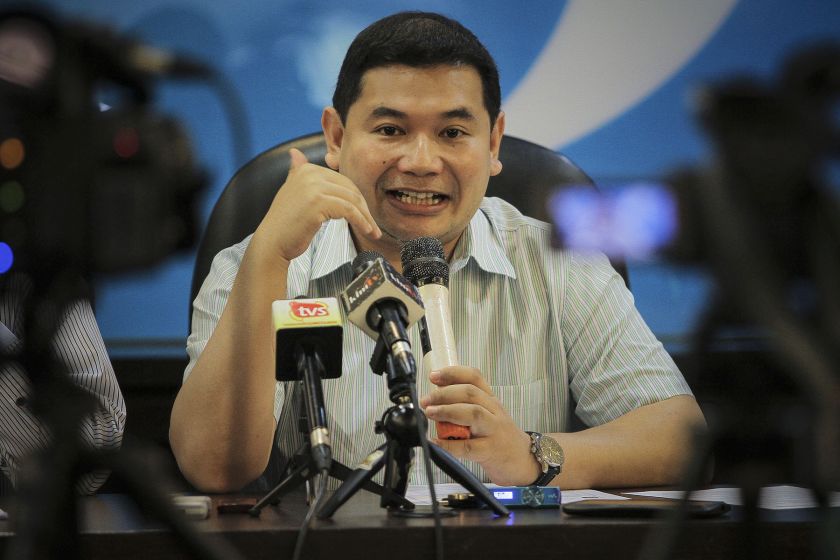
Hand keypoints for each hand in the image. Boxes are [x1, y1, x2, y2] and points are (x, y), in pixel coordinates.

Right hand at [254, 148, 380, 261]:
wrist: (272, 243)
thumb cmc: (286, 224)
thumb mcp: (292, 192)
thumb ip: (298, 173)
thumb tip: (295, 153)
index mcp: (305, 169)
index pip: (342, 181)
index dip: (356, 199)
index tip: (365, 214)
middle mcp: (309, 173)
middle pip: (349, 188)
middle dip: (364, 207)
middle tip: (373, 225)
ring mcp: (313, 187)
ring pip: (351, 200)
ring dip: (366, 217)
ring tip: (373, 231)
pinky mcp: (319, 203)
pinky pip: (349, 210)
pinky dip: (362, 221)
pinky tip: (367, 231)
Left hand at [419, 365, 540, 485]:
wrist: (524, 460)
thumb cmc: (499, 437)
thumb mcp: (488, 414)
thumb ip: (465, 405)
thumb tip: (434, 398)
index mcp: (491, 399)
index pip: (474, 377)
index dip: (452, 373)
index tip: (434, 376)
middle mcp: (494, 411)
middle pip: (470, 393)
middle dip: (444, 393)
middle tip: (426, 400)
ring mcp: (494, 430)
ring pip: (473, 413)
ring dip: (448, 411)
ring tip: (431, 413)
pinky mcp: (491, 451)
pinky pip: (469, 446)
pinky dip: (449, 444)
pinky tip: (436, 442)